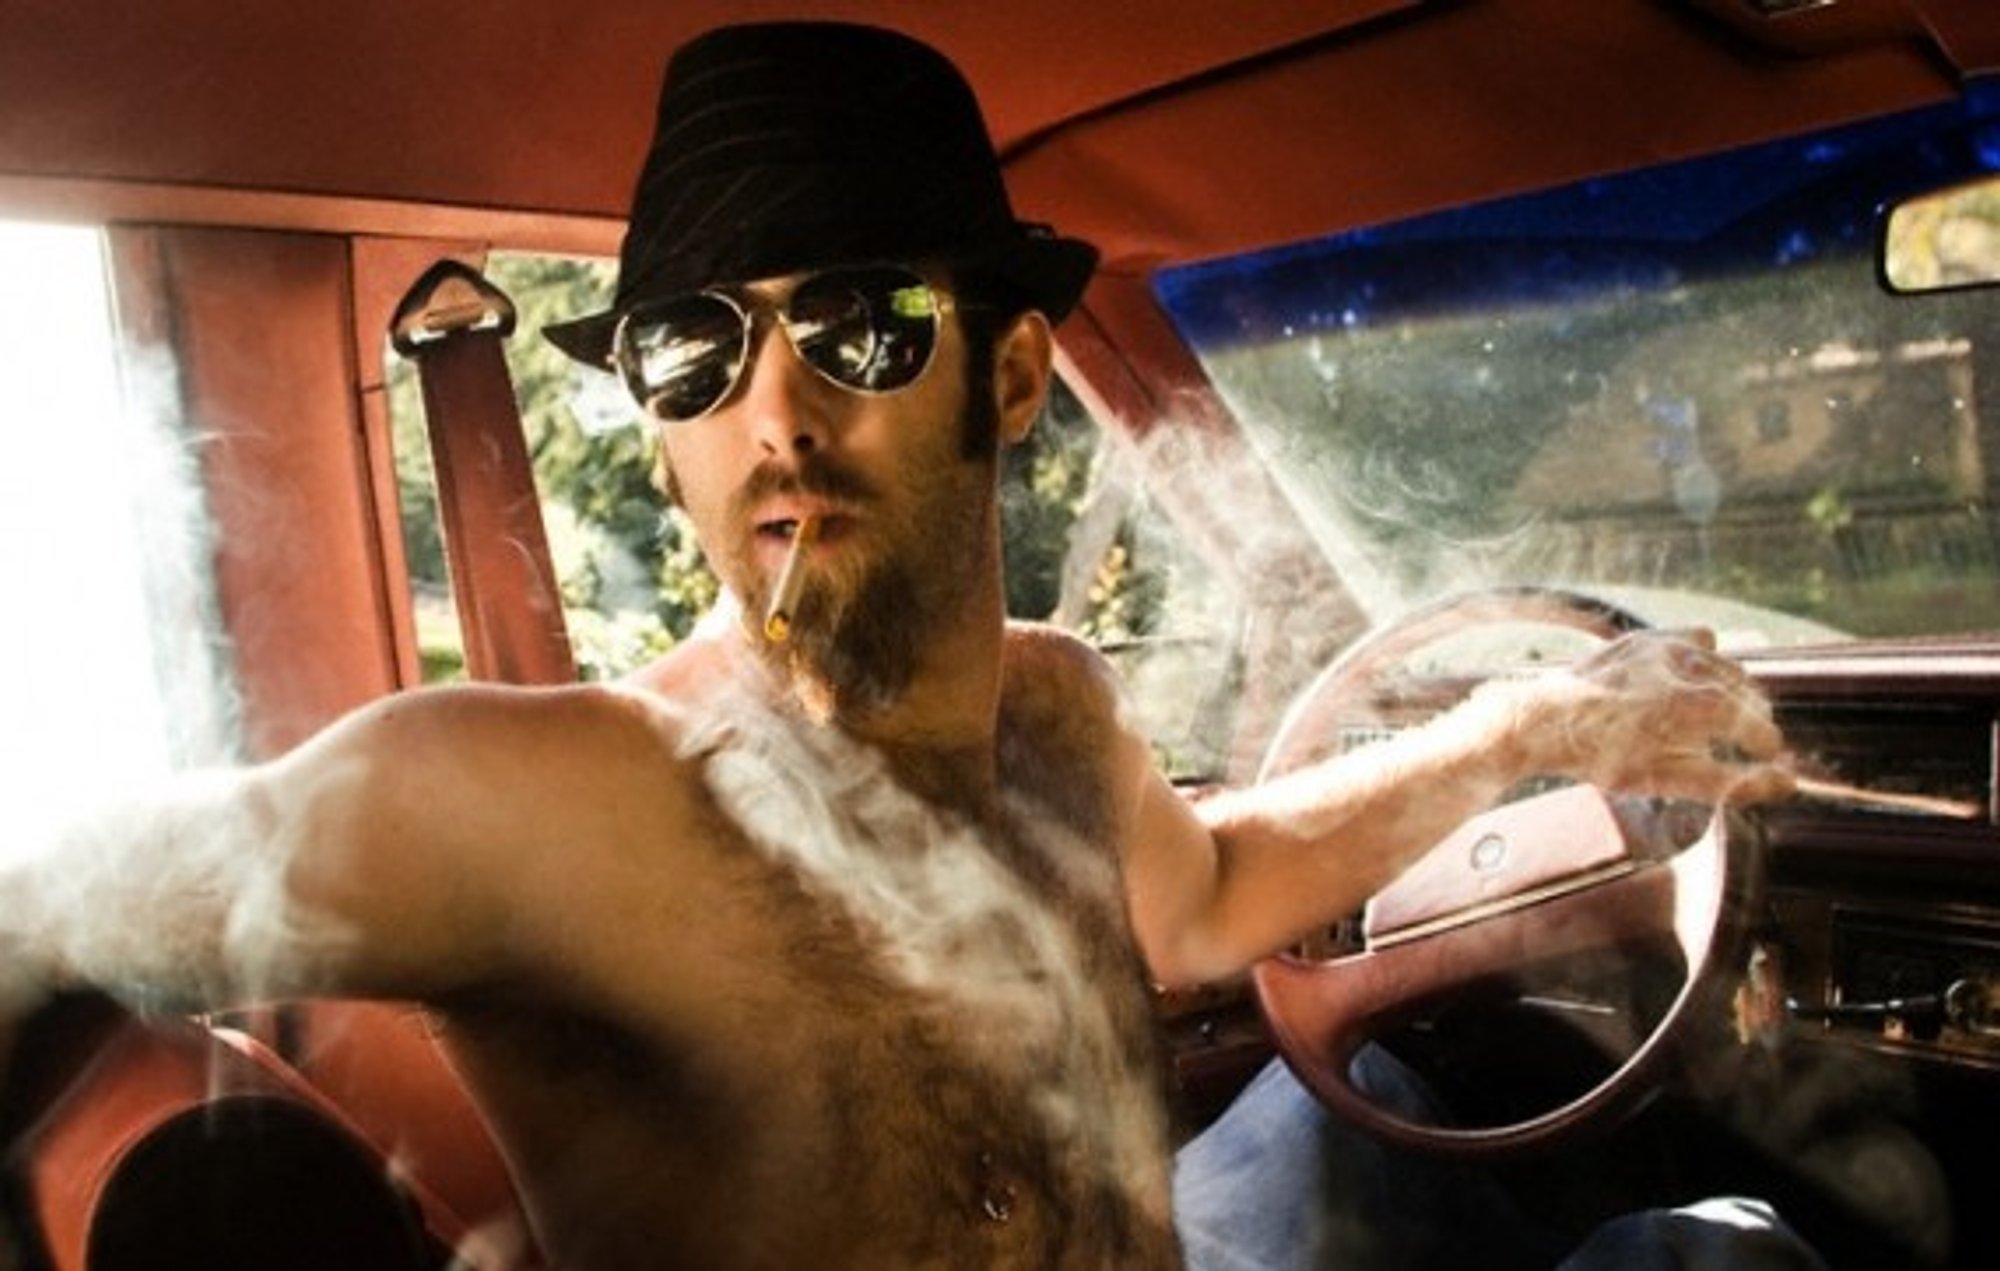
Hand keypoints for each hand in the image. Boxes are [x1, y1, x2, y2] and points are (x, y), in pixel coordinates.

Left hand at [1490, 628, 1792, 803]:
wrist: (1544, 723)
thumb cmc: (1604, 758)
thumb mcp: (1668, 781)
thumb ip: (1731, 783)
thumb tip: (1786, 784)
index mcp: (1695, 705)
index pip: (1755, 721)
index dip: (1764, 739)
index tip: (1766, 752)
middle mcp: (1685, 667)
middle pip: (1744, 689)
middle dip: (1748, 714)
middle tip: (1742, 737)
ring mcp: (1665, 646)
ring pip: (1723, 663)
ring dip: (1729, 687)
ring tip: (1717, 714)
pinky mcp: (1647, 636)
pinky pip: (1695, 640)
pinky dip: (1702, 659)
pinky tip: (1690, 682)